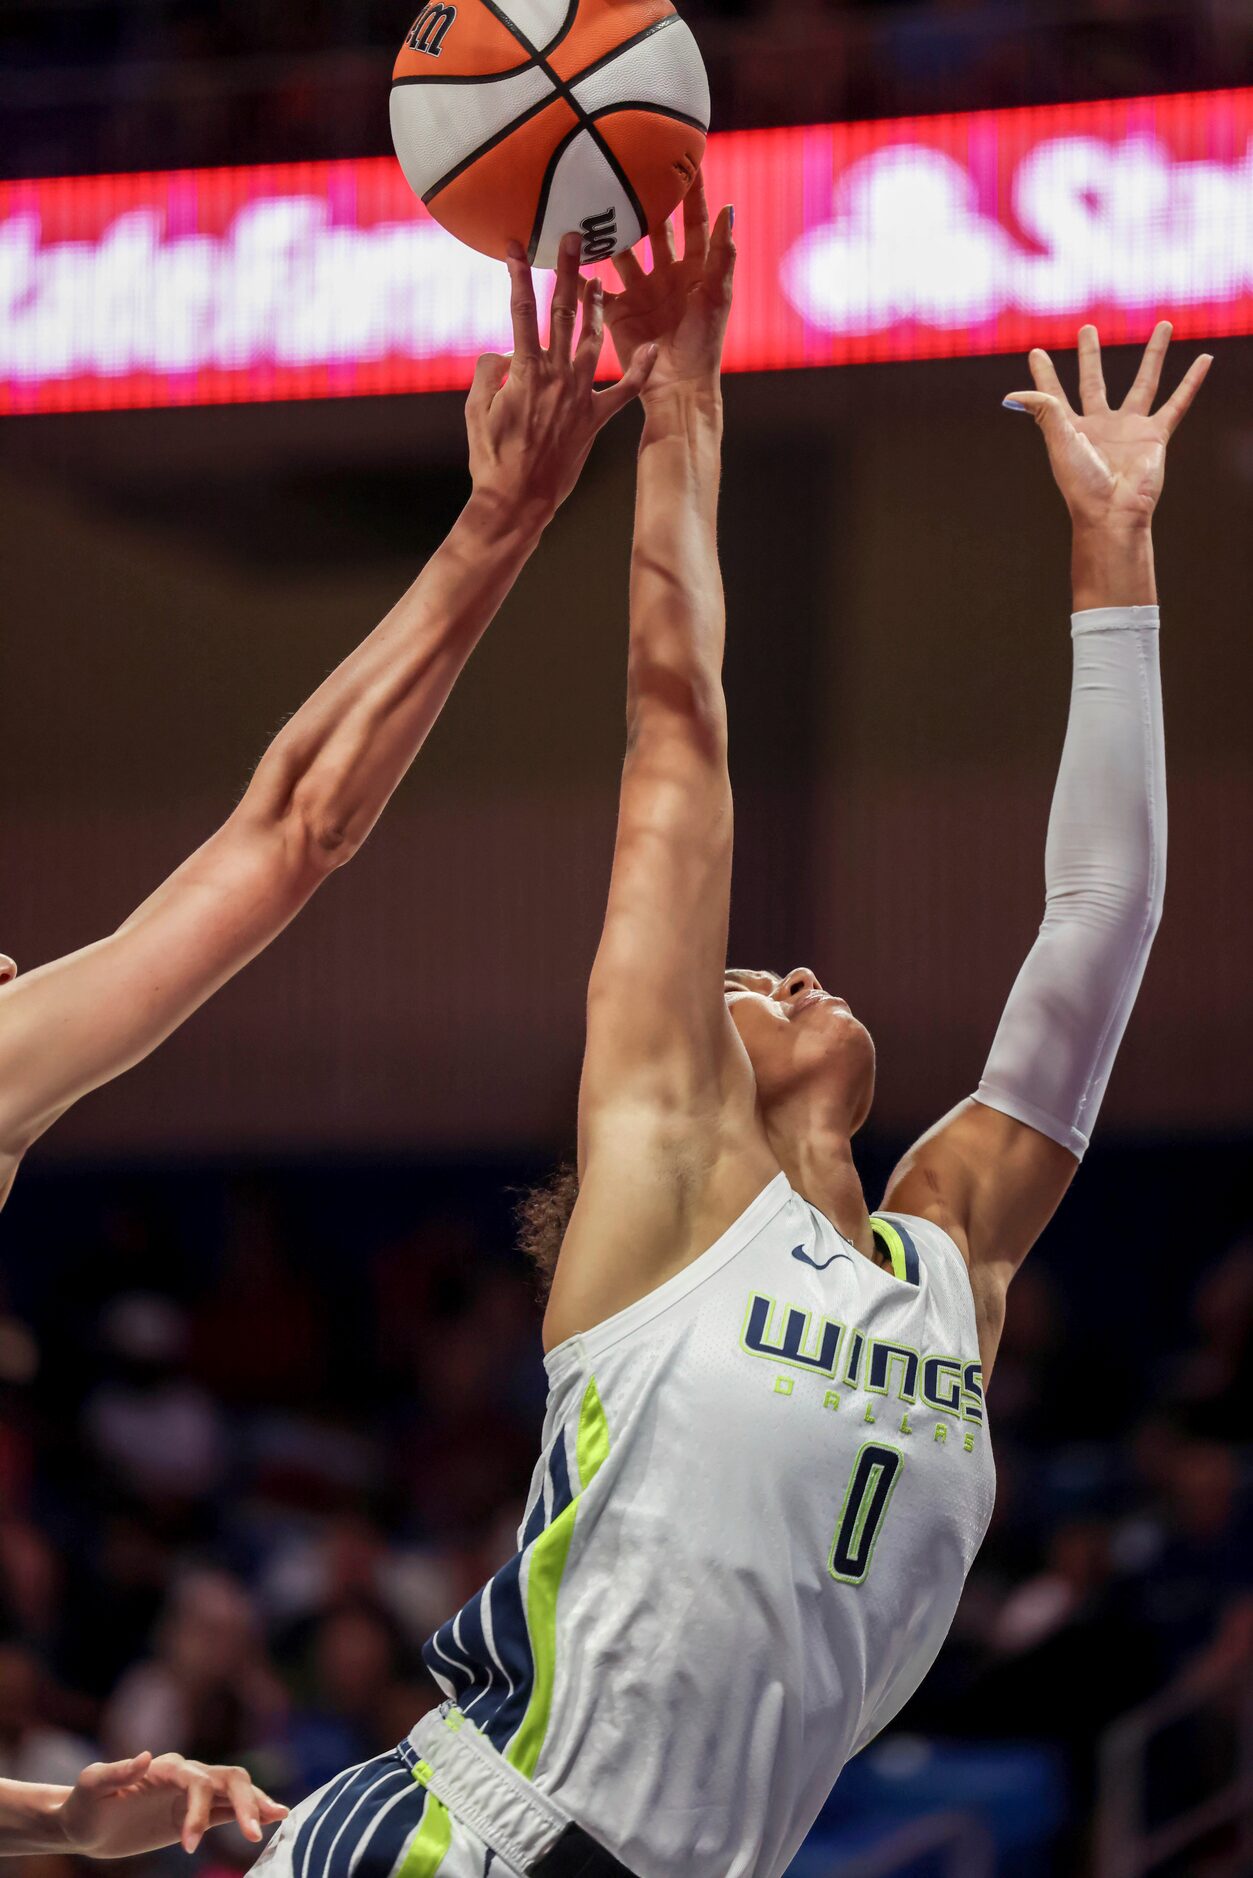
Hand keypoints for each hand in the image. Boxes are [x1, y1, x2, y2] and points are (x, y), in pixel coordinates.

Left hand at [57, 1752, 286, 1857]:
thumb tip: (147, 1756)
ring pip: (235, 1791)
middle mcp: (185, 1775)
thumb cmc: (83, 1803)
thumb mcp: (90, 1787)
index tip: (187, 1845)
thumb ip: (116, 1772)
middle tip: (252, 1835)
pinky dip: (249, 1813)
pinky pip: (227, 1811)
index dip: (198, 1810)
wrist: (84, 1823)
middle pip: (228, 1779)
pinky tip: (271, 1820)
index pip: (196, 1780)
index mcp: (165, 1768)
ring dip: (257, 1804)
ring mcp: (192, 1795)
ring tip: (279, 1818)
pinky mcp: (193, 1816)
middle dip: (245, 1802)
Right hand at [466, 232, 656, 527]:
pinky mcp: (595, 419)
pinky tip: (654, 349)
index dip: (518, 274)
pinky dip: (639, 372)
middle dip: (566, 270)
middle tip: (574, 237)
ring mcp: (578, 396)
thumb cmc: (491, 458)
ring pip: (590, 340)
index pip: (521, 310)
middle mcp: (555, 375)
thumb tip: (501, 353)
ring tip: (600, 278)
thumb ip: (488, 373)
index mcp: (524, 370)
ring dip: (596, 306)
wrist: (517, 499)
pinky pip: (622, 392)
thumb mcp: (475, 411)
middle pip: (561, 312)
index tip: (515, 245)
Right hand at [604, 170, 734, 404]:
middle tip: (627, 169)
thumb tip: (728, 208)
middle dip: (642, 201)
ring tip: (591, 204)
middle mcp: (666, 274)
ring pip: (621, 252)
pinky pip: (597, 287)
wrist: (677, 387)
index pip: (693, 220)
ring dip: (608, 232)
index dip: (690, 190)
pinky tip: (567, 250)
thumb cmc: (705, 343)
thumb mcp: (716, 295)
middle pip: (654, 228)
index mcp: (694, 268)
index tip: (686, 157)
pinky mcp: (619, 311)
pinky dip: (581, 273)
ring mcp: (641, 291)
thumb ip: (722, 253)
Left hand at [1004, 323, 1211, 528]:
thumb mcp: (1060, 442)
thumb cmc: (1083, 483)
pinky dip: (1192, 382)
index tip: (1035, 352)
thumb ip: (1044, 412)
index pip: (1053, 395)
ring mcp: (1129, 429)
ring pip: (1145, 382)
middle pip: (1094, 382)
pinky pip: (1177, 402)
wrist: (1114, 512)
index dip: (1044, 375)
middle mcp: (1099, 426)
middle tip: (1088, 329)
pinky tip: (1204, 359)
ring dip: (1154, 354)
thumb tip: (1013, 394)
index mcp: (1071, 429)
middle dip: (1090, 356)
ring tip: (1164, 326)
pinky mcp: (1155, 435)